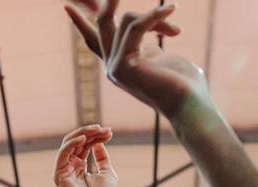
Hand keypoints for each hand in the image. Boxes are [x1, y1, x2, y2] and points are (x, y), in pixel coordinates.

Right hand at [54, 126, 116, 186]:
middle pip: (76, 141)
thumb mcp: (107, 173)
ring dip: (83, 134)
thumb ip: (102, 158)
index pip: (85, 145)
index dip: (97, 136)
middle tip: (105, 129)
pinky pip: (63, 153)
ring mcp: (63, 170)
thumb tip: (99, 143)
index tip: (110, 132)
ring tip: (97, 130)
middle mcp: (69, 166)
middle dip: (91, 133)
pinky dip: (73, 143)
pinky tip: (85, 138)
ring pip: (68, 143)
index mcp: (79, 165)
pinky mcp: (59, 174)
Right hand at [66, 1, 207, 119]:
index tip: (66, 7)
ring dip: (155, 15)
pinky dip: (156, 15)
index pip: (93, 41)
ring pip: (127, 20)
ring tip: (175, 19)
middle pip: (101, 24)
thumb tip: (158, 25)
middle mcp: (112, 67)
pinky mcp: (123, 65)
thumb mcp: (163, 57)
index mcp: (120, 65)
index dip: (80, 23)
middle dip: (108, 2)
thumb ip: (151, 44)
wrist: (190, 104)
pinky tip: (172, 8)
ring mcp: (115, 67)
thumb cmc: (185, 84)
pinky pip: (137, 26)